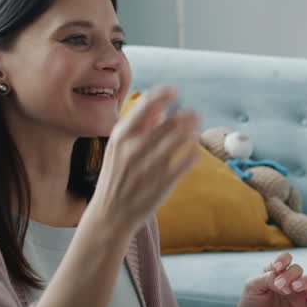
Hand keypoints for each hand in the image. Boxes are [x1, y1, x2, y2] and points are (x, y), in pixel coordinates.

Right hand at [87, 87, 201, 234]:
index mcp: (120, 137)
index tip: (175, 91)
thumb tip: (160, 110)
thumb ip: (137, 128)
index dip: (163, 94)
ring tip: (195, 130)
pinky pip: (188, 159)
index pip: (145, 105)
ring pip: (182, 137)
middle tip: (196, 114)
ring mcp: (150, 166)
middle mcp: (134, 149)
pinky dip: (195, 151)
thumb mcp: (118, 149)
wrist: (110, 214)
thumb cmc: (116, 178)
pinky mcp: (164, 181)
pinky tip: (194, 151)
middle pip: (170, 121)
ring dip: (193, 130)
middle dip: (188, 114)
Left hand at [237, 251, 306, 306]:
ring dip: (305, 281)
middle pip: (298, 269)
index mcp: (276, 272)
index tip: (277, 267)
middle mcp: (290, 280)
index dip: (283, 259)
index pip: (285, 259)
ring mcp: (299, 292)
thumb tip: (280, 278)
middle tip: (280, 285)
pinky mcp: (305, 306)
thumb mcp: (252, 287)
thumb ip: (266, 278)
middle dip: (289, 274)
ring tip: (295, 287)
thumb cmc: (251, 304)